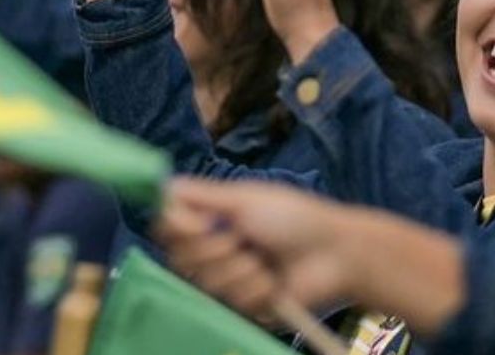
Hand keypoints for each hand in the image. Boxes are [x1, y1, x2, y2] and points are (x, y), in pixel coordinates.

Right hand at [156, 179, 362, 318]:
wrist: (334, 253)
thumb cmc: (293, 217)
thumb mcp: (244, 198)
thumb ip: (200, 195)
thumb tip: (160, 186)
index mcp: (210, 221)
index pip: (167, 229)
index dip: (177, 228)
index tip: (199, 221)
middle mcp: (213, 252)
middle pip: (180, 259)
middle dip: (216, 248)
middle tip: (244, 237)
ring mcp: (227, 282)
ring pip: (206, 282)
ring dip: (241, 268)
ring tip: (265, 259)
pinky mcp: (243, 308)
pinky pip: (231, 302)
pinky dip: (256, 288)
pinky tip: (275, 281)